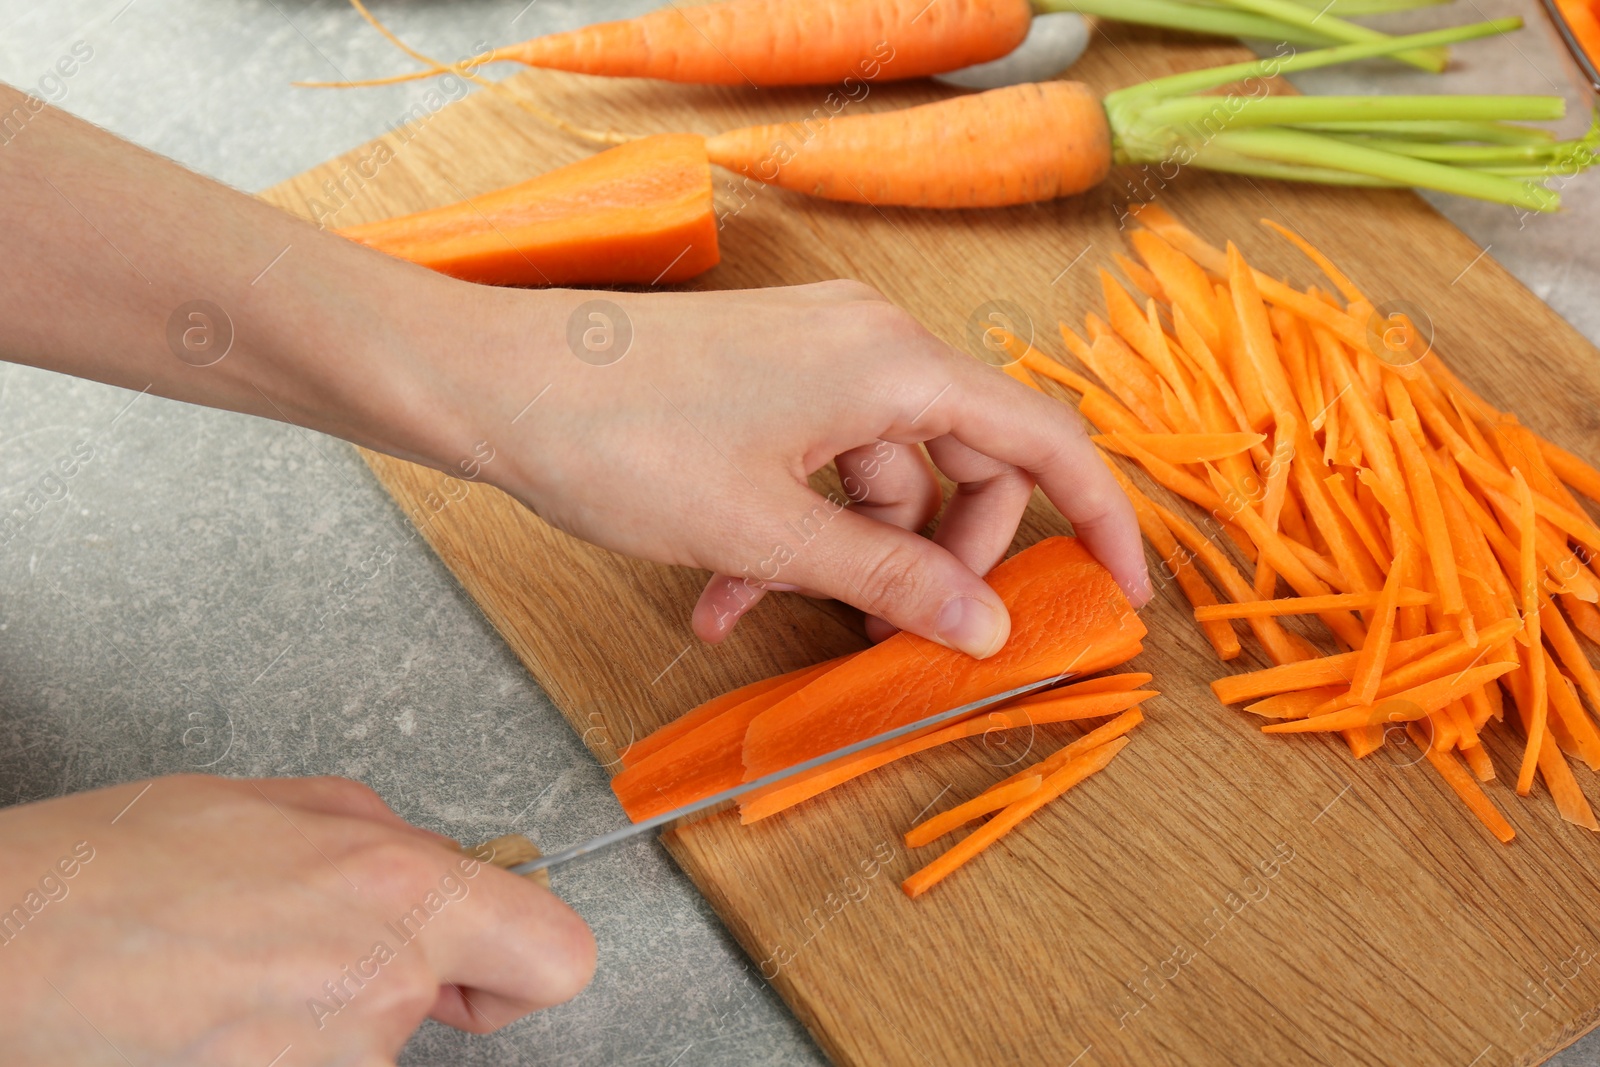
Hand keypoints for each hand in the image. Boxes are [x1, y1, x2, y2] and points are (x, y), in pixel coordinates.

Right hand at [0, 775, 593, 1065]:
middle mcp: (379, 987)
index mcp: (398, 889)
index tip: (488, 961)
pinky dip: (276, 1048)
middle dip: (399, 979)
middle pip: (442, 1005)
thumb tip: (439, 867)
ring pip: (368, 1041)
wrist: (2, 952)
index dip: (526, 961)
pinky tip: (213, 1012)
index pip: (558, 957)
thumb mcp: (280, 804)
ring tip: (231, 969)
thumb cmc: (113, 867)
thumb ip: (386, 839)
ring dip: (319, 1010)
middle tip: (303, 945)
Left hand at [456, 281, 1150, 657]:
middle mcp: (871, 345)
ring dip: (847, 560)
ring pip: (882, 475)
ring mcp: (817, 356)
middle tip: (910, 637)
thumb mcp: (768, 532)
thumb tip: (988, 627)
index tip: (1124, 593)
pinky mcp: (769, 376)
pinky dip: (795, 530)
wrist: (493, 383)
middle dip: (943, 559)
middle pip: (965, 463)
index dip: (1099, 520)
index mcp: (896, 365)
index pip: (1044, 441)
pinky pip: (820, 463)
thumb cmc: (621, 438)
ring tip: (773, 620)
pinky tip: (728, 597)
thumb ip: (889, 582)